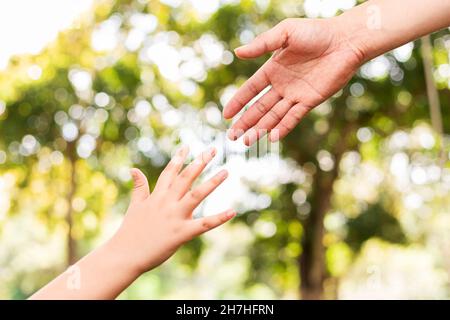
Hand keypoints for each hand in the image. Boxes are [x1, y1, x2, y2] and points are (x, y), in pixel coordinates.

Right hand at [109, 146, 234, 273]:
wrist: (125, 255)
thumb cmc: (130, 231)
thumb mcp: (135, 205)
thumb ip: (139, 187)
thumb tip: (134, 169)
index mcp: (157, 196)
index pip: (170, 172)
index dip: (179, 158)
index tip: (188, 146)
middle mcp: (167, 203)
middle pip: (186, 178)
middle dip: (200, 162)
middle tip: (213, 149)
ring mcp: (175, 217)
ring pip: (196, 195)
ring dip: (212, 183)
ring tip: (226, 171)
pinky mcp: (181, 233)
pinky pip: (203, 224)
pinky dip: (219, 218)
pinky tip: (232, 211)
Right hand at [224, 17, 364, 143]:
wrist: (345, 40)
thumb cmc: (316, 31)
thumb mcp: (285, 32)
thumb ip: (262, 44)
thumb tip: (237, 52)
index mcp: (273, 69)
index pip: (250, 90)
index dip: (238, 102)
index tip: (226, 115)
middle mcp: (282, 85)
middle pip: (259, 108)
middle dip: (245, 122)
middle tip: (233, 136)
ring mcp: (295, 95)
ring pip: (273, 116)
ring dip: (260, 128)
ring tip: (247, 141)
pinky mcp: (310, 101)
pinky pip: (293, 117)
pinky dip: (283, 127)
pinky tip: (271, 137)